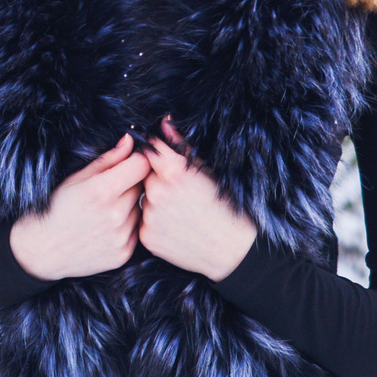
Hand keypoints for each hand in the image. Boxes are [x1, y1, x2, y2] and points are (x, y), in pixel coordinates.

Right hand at [9, 135, 150, 279]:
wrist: (41, 250)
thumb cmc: (55, 209)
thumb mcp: (75, 179)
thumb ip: (107, 160)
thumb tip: (130, 141)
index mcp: (101, 191)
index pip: (141, 165)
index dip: (137, 160)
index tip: (129, 162)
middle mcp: (115, 215)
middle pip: (142, 186)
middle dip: (130, 183)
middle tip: (110, 189)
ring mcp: (120, 237)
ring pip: (140, 209)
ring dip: (130, 206)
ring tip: (105, 210)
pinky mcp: (123, 254)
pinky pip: (136, 231)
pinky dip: (126, 226)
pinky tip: (106, 227)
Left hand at [135, 118, 257, 281]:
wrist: (233, 253)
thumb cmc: (226, 208)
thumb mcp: (208, 172)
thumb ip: (181, 146)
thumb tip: (163, 123)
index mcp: (173, 171)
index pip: (151, 147)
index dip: (157, 150)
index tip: (162, 155)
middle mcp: (156, 192)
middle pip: (145, 174)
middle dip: (157, 178)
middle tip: (180, 192)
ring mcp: (149, 216)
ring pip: (144, 198)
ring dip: (155, 200)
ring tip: (180, 211)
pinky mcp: (146, 237)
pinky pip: (143, 220)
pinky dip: (155, 222)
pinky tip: (175, 226)